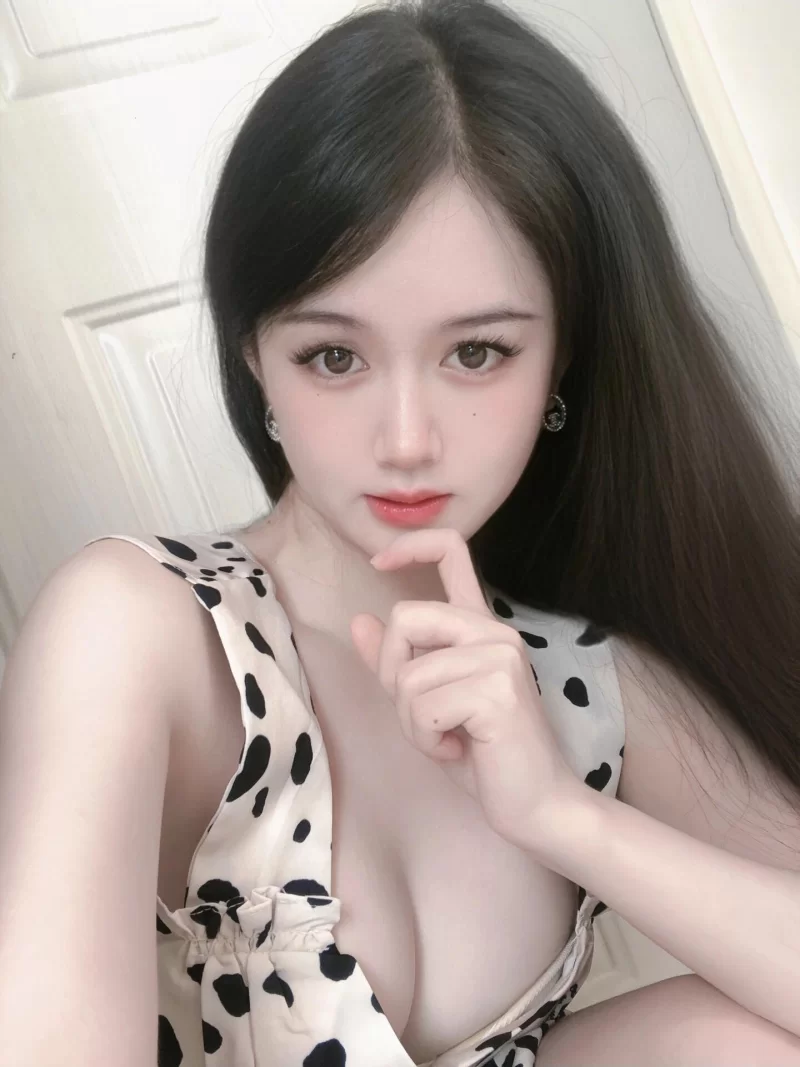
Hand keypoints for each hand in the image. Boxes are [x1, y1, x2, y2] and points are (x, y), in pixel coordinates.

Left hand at [349, 527, 589, 852]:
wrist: (535, 805)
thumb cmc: (482, 756)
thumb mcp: (426, 704)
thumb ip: (396, 664)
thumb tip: (358, 621)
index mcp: (480, 627)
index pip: (452, 551)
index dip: (411, 544)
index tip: (378, 563)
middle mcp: (494, 631)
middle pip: (405, 617)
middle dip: (392, 672)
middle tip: (421, 714)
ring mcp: (499, 656)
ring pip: (409, 675)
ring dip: (412, 721)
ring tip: (447, 738)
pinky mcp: (497, 690)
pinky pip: (421, 707)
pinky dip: (425, 739)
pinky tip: (458, 751)